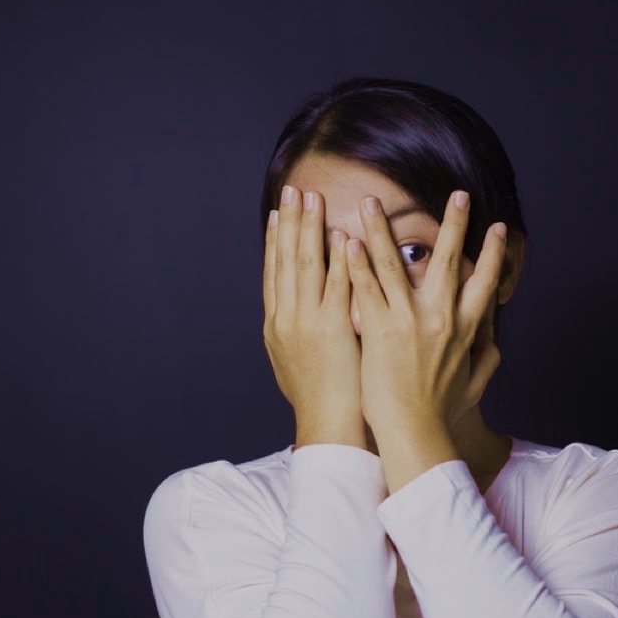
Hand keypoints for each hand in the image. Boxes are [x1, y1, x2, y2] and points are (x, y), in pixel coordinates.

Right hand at [262, 185, 364, 448]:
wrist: (328, 426)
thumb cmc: (320, 399)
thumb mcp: (295, 361)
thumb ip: (296, 331)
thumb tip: (294, 312)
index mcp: (276, 326)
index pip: (274, 272)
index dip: (277, 240)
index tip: (280, 212)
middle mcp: (287, 319)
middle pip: (286, 261)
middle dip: (291, 222)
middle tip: (294, 190)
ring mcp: (308, 322)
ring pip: (307, 266)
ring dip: (310, 229)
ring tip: (314, 200)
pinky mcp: (333, 328)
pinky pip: (337, 285)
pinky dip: (339, 259)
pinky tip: (344, 235)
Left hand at [345, 190, 507, 437]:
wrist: (413, 430)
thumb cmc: (442, 412)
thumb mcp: (475, 384)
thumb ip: (487, 359)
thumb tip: (494, 344)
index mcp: (466, 328)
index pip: (485, 281)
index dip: (494, 252)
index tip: (498, 227)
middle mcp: (440, 316)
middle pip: (449, 259)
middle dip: (454, 223)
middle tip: (458, 195)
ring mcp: (408, 319)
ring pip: (395, 263)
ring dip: (382, 228)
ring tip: (371, 202)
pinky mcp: (379, 328)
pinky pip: (365, 287)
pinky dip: (356, 262)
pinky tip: (347, 240)